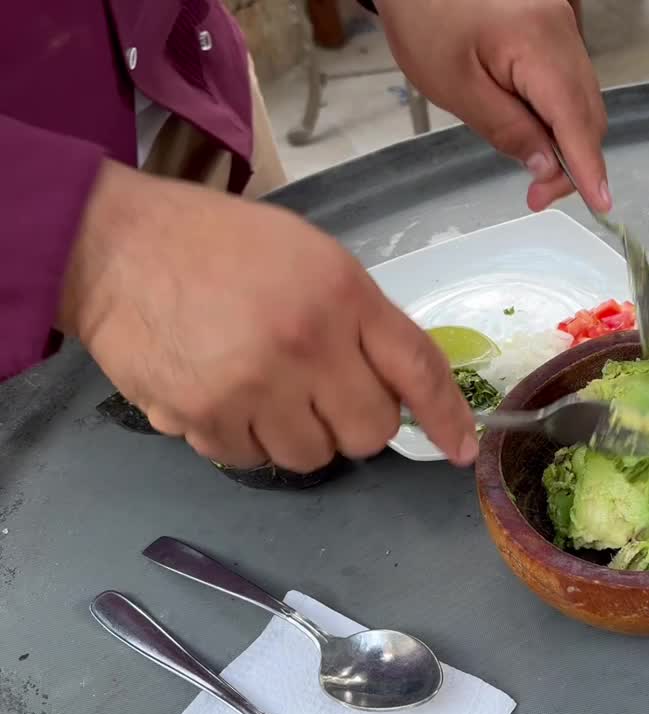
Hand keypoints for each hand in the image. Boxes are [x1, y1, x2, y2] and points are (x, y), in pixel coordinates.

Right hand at [59, 160, 477, 471]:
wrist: (116, 247)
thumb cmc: (223, 245)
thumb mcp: (315, 259)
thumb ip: (362, 319)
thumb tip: (401, 386)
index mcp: (342, 295)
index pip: (417, 368)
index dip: (445, 416)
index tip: (461, 448)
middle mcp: (305, 346)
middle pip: (368, 433)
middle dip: (356, 421)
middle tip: (325, 390)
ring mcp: (252, 387)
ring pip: (312, 458)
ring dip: (301, 434)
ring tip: (268, 388)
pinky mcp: (201, 418)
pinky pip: (251, 461)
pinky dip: (247, 440)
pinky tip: (226, 395)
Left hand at [376, 0, 609, 213]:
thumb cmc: (424, 18)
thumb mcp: (456, 87)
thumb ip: (506, 130)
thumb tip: (547, 166)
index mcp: (539, 43)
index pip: (575, 119)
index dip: (588, 166)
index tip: (599, 203)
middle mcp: (563, 31)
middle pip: (586, 112)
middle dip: (572, 160)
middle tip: (537, 194)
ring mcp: (562, 26)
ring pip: (580, 98)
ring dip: (564, 138)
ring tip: (531, 164)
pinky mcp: (553, 27)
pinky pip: (568, 79)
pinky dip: (556, 112)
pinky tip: (531, 127)